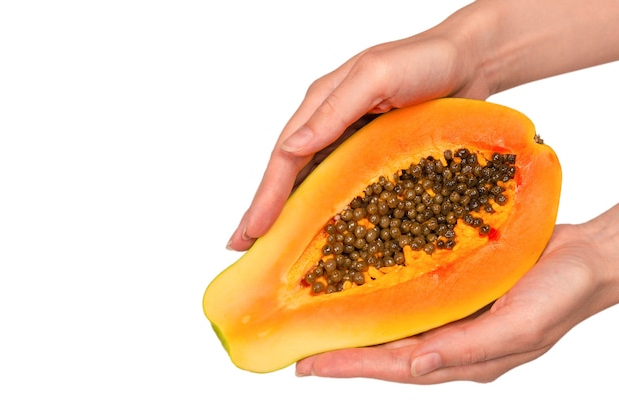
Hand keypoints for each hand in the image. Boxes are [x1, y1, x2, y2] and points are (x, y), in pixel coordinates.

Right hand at [226, 17, 490, 250]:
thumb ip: (334, 110)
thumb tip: (291, 148)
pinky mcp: (378, 159)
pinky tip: (327, 237)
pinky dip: (333, 214)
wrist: (470, 62)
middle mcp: (332, 127)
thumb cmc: (424, 60)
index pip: (285, 156)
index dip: (267, 195)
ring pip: (317, 187)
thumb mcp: (376, 76)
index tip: (252, 231)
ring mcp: (355, 145)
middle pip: (292, 176)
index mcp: (322, 105)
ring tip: (274, 249)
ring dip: (295, 217)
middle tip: (243, 248)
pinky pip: (349, 190)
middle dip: (268, 211)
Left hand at [295, 204, 618, 382]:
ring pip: (394, 324)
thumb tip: (417, 365)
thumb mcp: (521, 327)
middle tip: (300, 349)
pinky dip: (383, 296)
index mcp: (465, 357)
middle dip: (344, 352)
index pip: (397, 366)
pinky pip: (411, 296)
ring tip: (319, 322)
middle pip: (386, 350)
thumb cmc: (562, 295)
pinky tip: (362, 286)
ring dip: (358, 325)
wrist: (586, 258)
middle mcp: (451, 339)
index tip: (311, 365)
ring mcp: (452, 314)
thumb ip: (469, 349)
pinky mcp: (455, 288)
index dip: (353, 366)